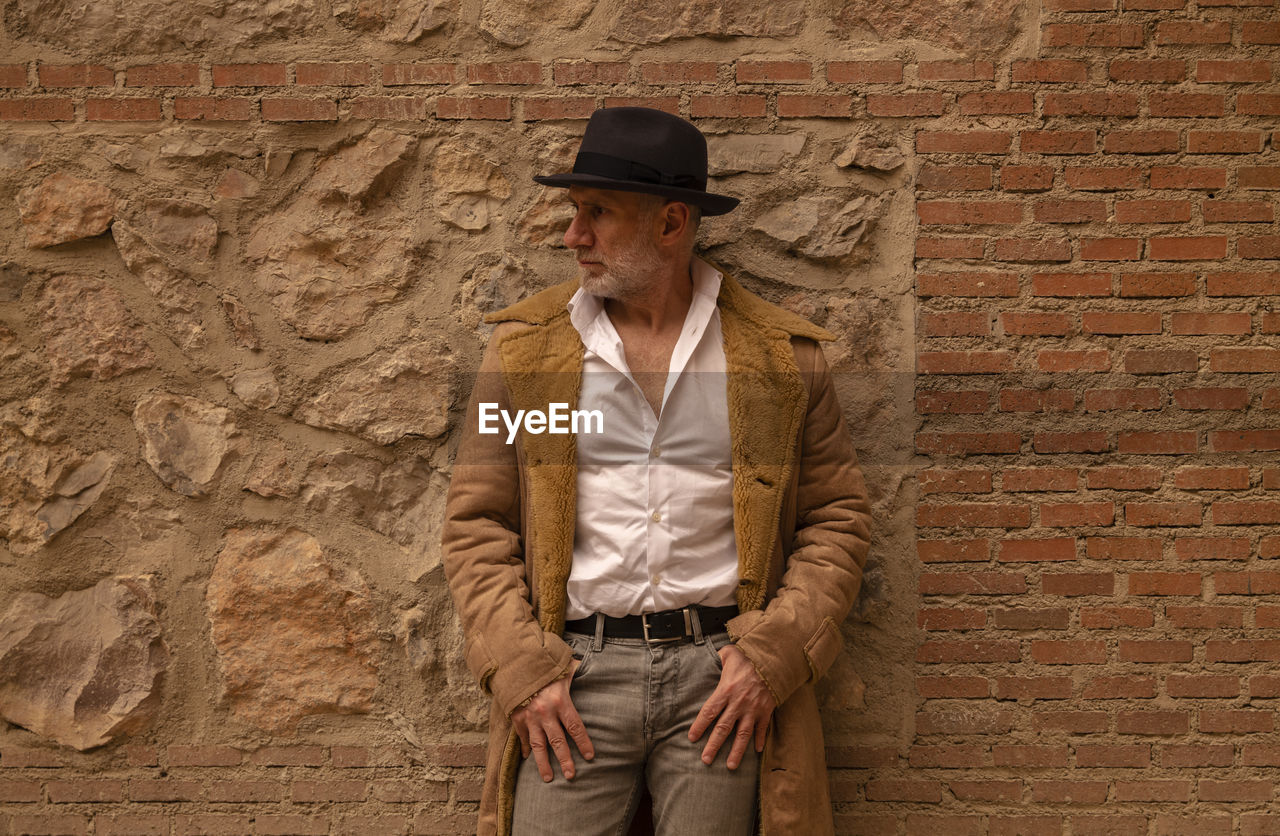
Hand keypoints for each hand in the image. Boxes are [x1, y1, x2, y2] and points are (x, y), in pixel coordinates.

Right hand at [510, 659, 593, 780]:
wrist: (515, 662)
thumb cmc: (543, 666)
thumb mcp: (562, 667)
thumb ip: (575, 671)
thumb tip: (590, 668)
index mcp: (560, 700)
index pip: (575, 726)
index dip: (583, 743)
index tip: (590, 756)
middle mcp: (545, 712)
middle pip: (558, 741)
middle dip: (565, 760)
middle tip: (571, 776)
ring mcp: (529, 717)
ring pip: (538, 745)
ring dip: (543, 763)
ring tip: (549, 778)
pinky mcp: (517, 717)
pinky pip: (522, 737)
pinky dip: (525, 748)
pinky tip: (528, 758)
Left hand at [688, 644, 775, 768]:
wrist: (775, 659)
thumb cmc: (749, 656)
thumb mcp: (729, 653)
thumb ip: (719, 658)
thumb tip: (712, 658)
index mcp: (725, 690)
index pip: (708, 712)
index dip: (699, 726)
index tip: (692, 738)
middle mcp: (738, 703)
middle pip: (722, 728)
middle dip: (713, 745)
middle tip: (705, 760)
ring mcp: (753, 709)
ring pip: (742, 735)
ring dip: (737, 751)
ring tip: (730, 766)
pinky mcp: (766, 711)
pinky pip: (762, 729)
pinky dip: (760, 740)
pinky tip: (757, 751)